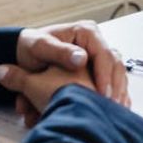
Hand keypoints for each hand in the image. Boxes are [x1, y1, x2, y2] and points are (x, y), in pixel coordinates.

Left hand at [13, 21, 128, 126]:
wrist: (25, 56)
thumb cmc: (31, 49)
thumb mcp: (40, 47)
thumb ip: (59, 51)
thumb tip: (82, 58)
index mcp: (86, 32)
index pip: (104, 53)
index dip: (105, 74)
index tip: (103, 93)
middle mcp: (96, 43)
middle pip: (115, 64)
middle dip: (115, 87)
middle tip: (111, 106)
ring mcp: (99, 57)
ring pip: (117, 75)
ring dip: (117, 93)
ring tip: (113, 111)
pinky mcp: (99, 71)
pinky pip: (113, 83)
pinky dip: (115, 96)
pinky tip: (114, 110)